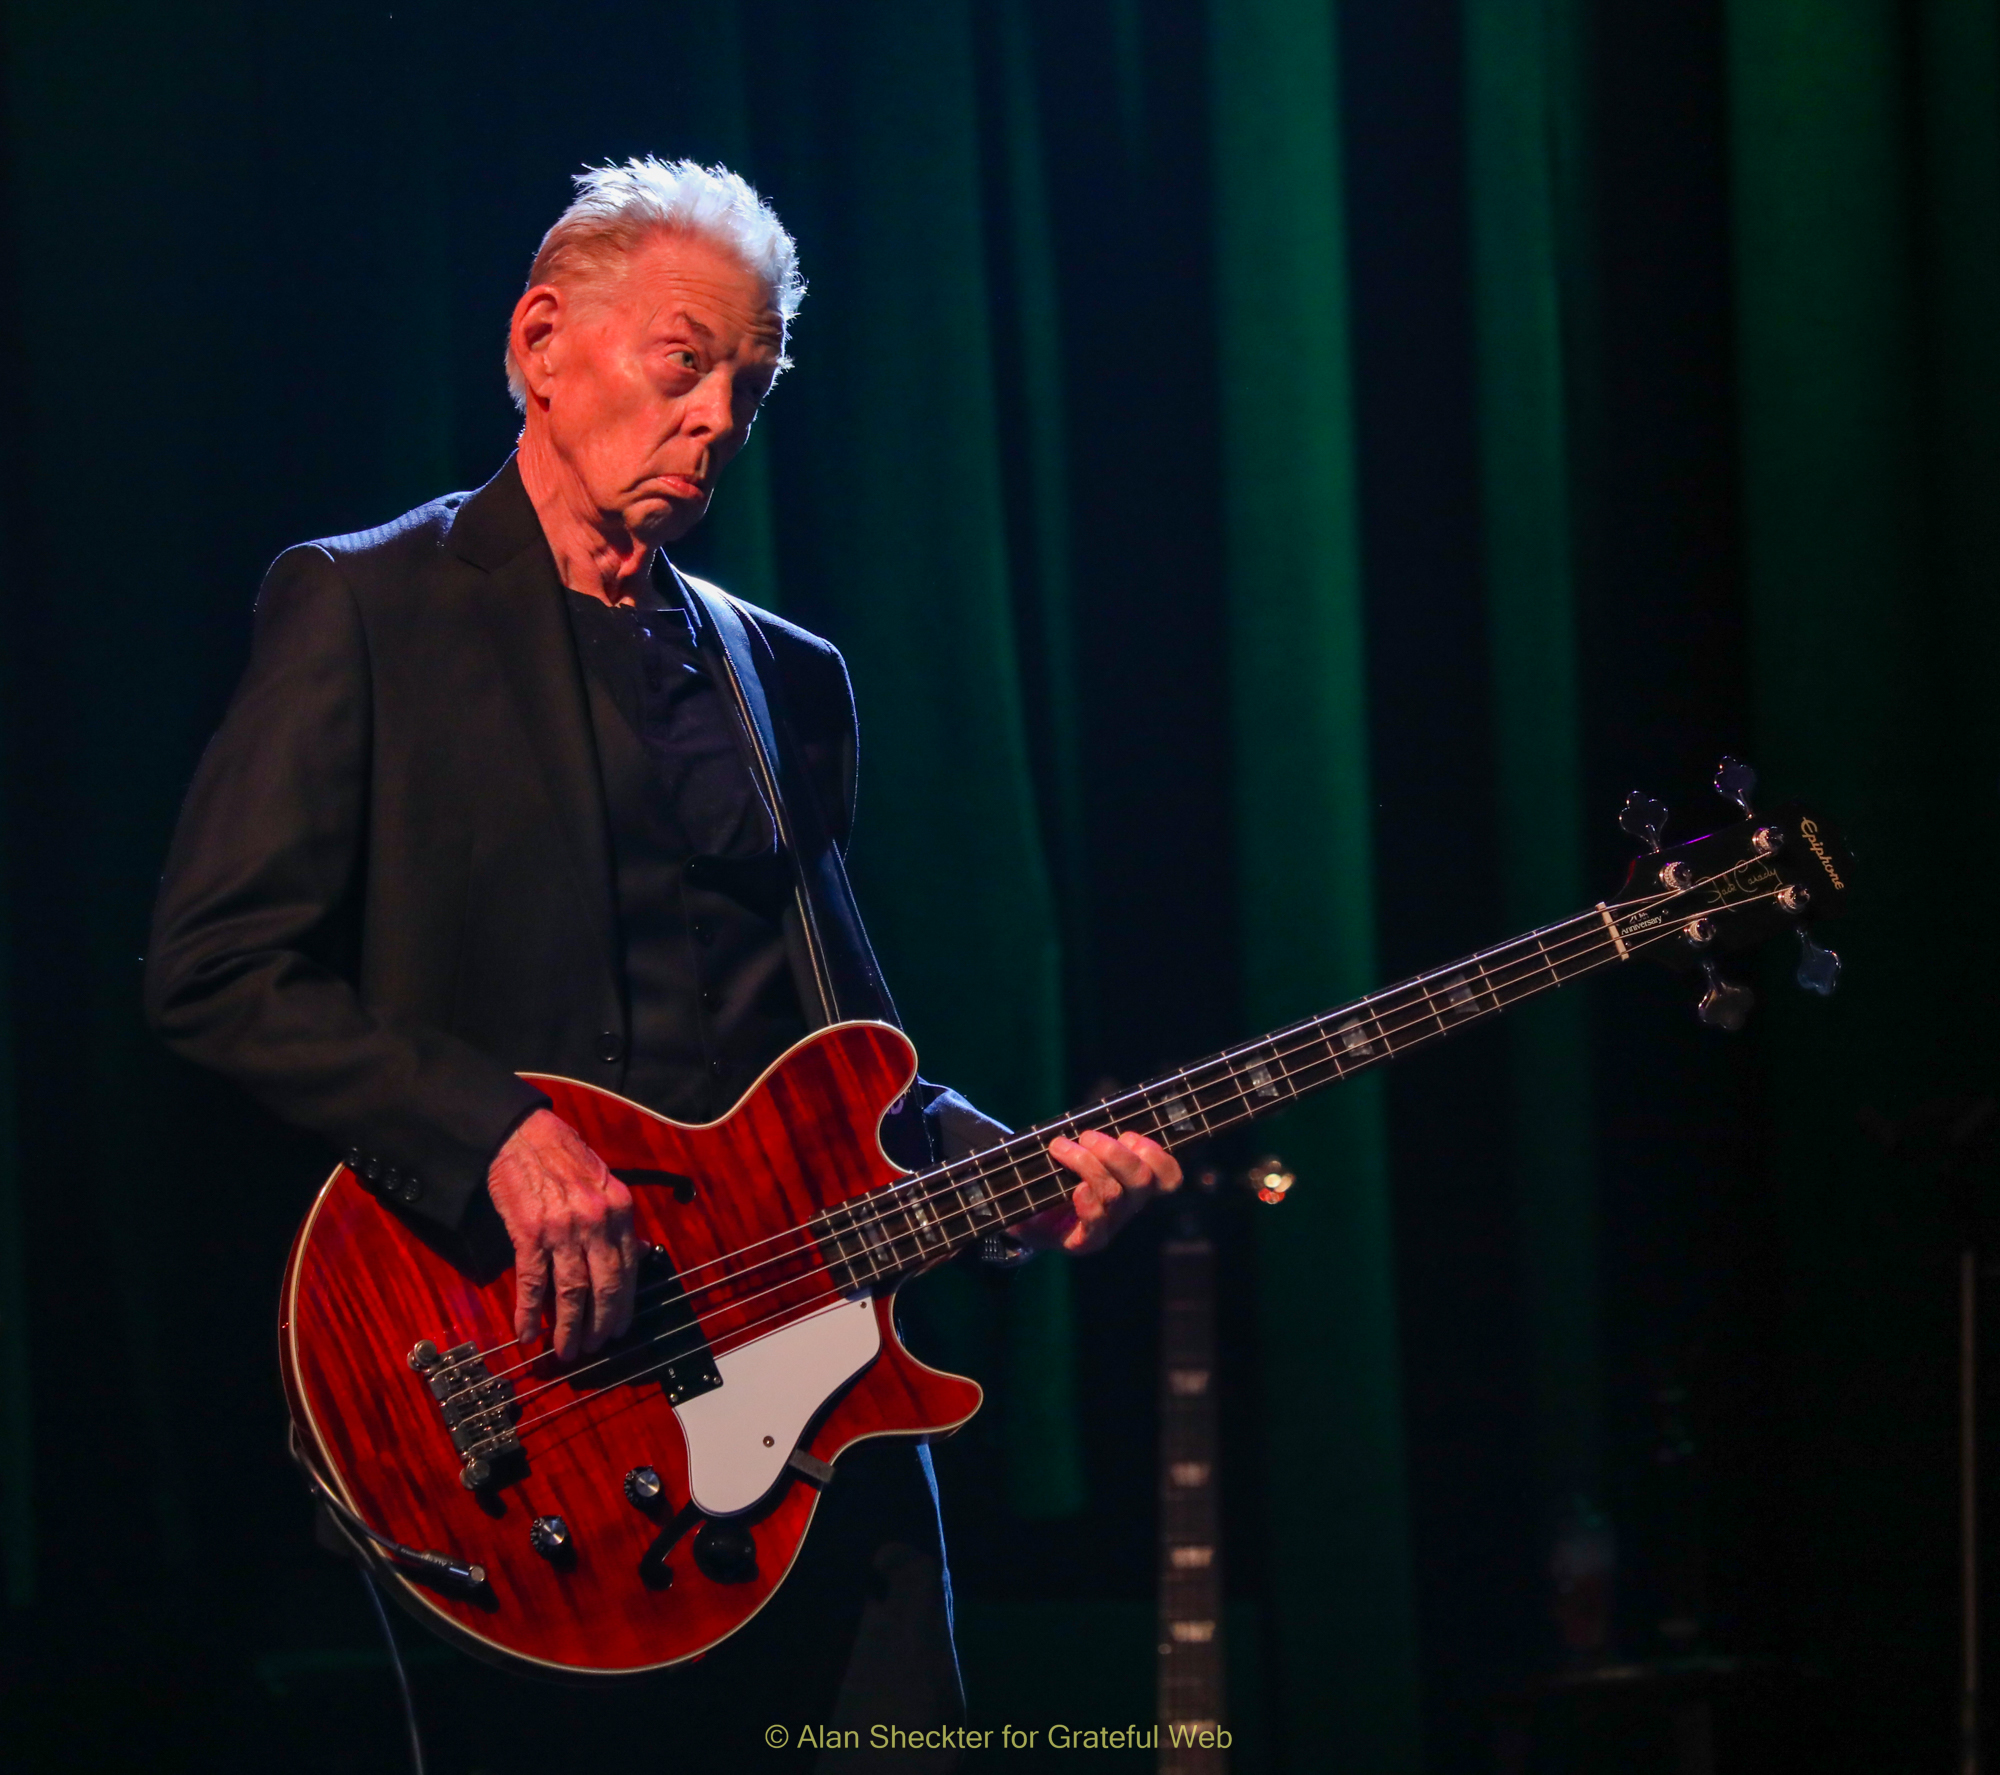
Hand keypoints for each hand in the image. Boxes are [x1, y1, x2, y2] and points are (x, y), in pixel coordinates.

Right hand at [486, 1109, 636, 1360]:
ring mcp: (563, 1229)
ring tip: (566, 1351)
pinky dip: (529, 1313)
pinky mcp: (529, 1233)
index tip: (620, 1328)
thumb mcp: (604, 1183)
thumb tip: (639, 1255)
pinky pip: (533, 1282)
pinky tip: (527, 1333)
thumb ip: (619, 1222)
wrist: (521, 1134)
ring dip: (568, 1328)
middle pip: (606, 1287)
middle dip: (600, 1324)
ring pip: (572, 1292)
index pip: (629, 1269)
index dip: (625, 1305)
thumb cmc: (562, 1157)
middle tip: (593, 1348)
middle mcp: (597, 1221)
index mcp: (620, 1209)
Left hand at [1017, 1129, 1182, 1254]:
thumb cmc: (1056, 1177)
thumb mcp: (1080, 1153)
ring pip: (1114, 1194)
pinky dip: (1087, 1202)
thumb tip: (1103, 1118)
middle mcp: (1128, 1207)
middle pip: (1142, 1181)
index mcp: (1134, 1184)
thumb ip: (1097, 1139)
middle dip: (1115, 1152)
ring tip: (1060, 1147)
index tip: (1130, 1137)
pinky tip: (1075, 1189)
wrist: (1026, 1217)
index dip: (1158, 1156)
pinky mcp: (1085, 1242)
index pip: (1169, 1178)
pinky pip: (1096, 1223)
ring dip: (1087, 1163)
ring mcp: (1108, 1226)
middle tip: (1087, 1136)